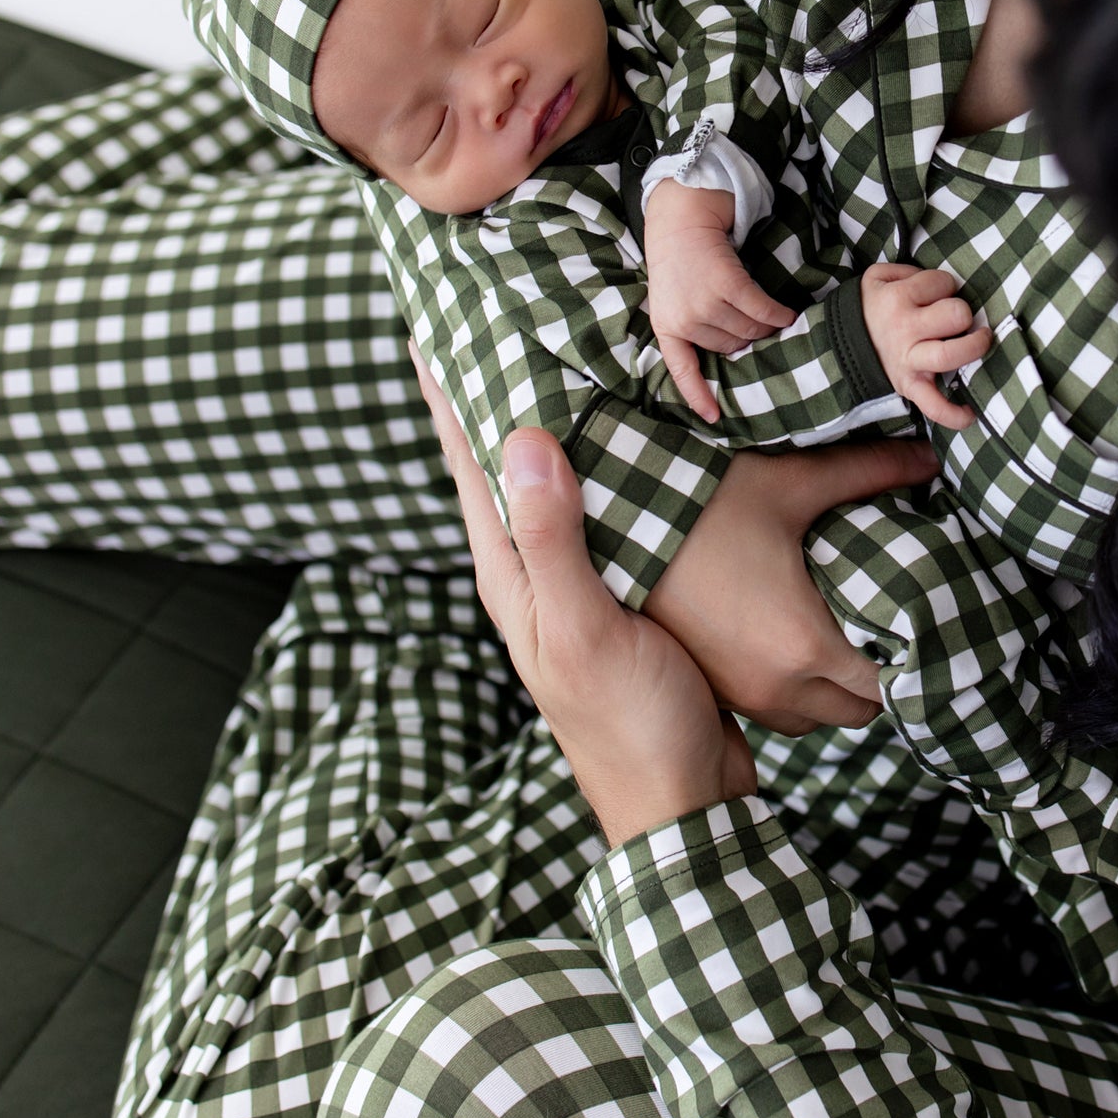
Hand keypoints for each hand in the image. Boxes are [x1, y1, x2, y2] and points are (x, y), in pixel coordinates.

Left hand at [410, 347, 755, 845]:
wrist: (684, 800)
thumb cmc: (630, 724)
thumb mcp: (585, 630)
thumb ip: (553, 540)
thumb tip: (521, 438)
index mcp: (511, 575)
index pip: (467, 465)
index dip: (449, 395)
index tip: (433, 326)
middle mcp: (534, 572)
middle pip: (502, 464)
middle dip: (491, 393)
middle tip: (493, 318)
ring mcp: (579, 582)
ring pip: (554, 482)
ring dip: (547, 420)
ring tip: (556, 356)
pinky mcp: (625, 590)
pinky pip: (603, 506)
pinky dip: (602, 462)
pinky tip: (628, 439)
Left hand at [644, 181, 795, 421]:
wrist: (680, 219)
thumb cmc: (679, 262)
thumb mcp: (672, 299)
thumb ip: (691, 326)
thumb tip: (732, 353)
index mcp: (666, 326)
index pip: (682, 369)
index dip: (699, 395)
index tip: (714, 418)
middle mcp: (684, 318)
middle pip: (730, 347)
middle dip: (748, 342)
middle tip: (760, 333)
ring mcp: (704, 302)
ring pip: (748, 330)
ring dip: (767, 328)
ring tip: (776, 324)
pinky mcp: (726, 284)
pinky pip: (762, 311)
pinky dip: (778, 315)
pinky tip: (788, 315)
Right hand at [644, 440, 938, 735]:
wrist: (611, 527)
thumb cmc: (702, 505)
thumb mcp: (789, 482)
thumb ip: (867, 472)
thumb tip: (930, 458)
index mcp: (804, 645)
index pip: (887, 686)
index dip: (916, 661)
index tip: (924, 626)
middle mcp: (775, 687)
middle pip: (858, 711)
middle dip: (880, 676)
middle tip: (890, 626)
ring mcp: (739, 696)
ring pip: (815, 718)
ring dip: (834, 689)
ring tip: (843, 635)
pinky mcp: (712, 689)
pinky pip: (773, 711)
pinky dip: (793, 690)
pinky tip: (791, 641)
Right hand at [860, 264, 992, 429]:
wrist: (840, 345)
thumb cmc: (870, 308)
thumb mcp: (878, 277)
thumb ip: (908, 271)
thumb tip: (939, 281)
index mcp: (897, 298)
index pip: (944, 282)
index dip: (947, 285)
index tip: (938, 294)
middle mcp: (905, 330)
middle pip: (956, 314)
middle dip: (962, 311)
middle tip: (955, 317)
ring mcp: (909, 361)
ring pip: (952, 354)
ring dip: (974, 347)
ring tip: (979, 340)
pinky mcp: (910, 387)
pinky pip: (933, 406)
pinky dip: (953, 414)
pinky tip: (969, 411)